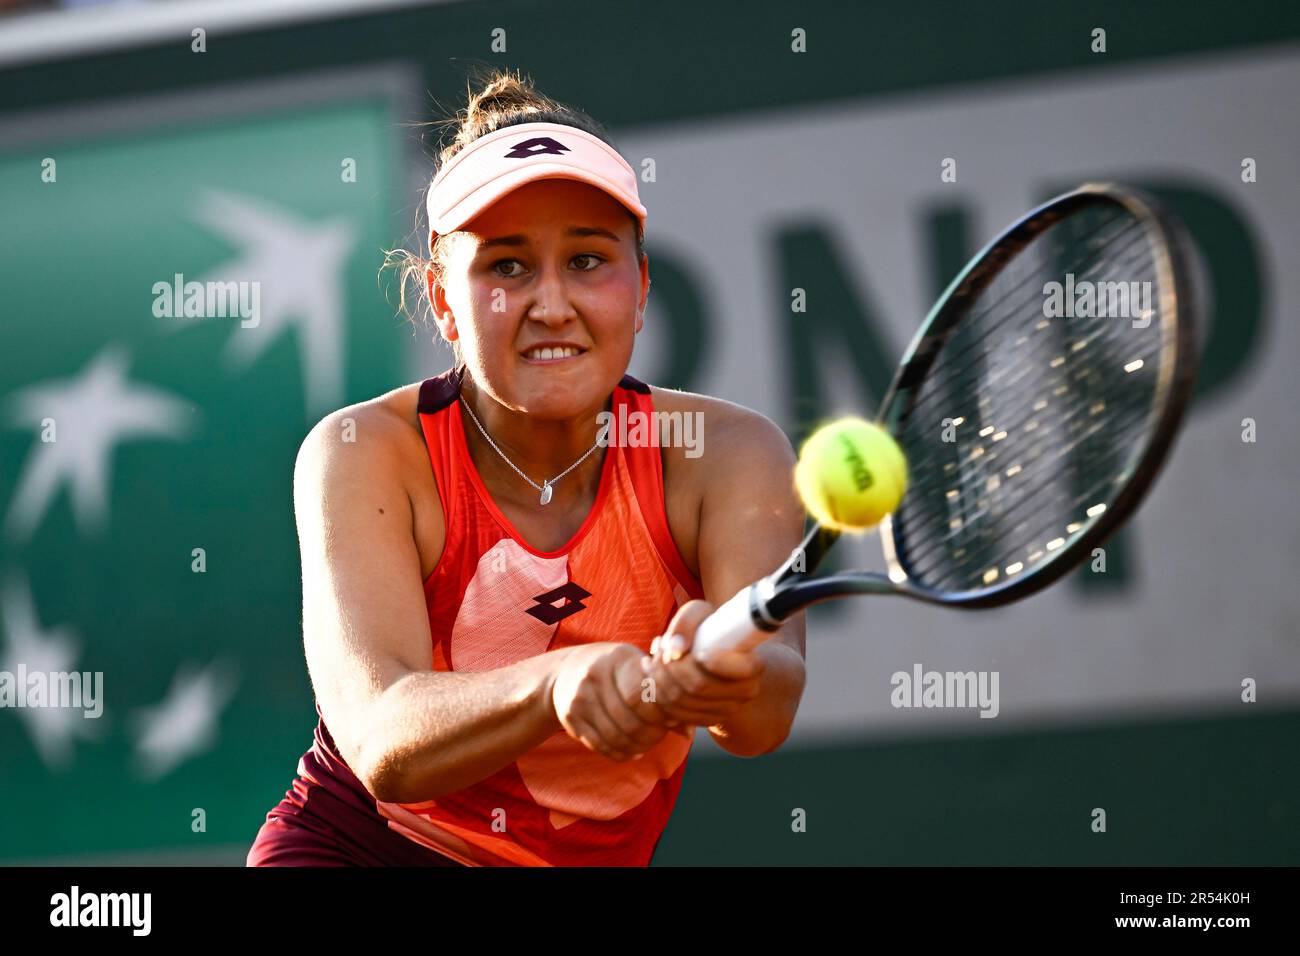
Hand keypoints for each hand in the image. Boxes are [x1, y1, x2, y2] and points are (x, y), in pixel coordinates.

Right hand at [550, 643, 670, 761]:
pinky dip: (620, 753)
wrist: (567, 671)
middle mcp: (595, 675)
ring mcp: (579, 697)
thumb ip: (664, 695)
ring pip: (616, 737)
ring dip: (638, 747)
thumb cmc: (616, 670)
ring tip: (647, 744)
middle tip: (660, 735)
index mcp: (619, 658)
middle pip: (631, 720)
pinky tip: (631, 750)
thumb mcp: (638, 669)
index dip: (660, 714)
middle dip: (651, 734)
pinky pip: (600, 745)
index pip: (644, 695)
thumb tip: (689, 731)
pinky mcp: (570, 717)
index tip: (669, 719)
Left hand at [642, 601, 766, 728]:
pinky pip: (677, 714)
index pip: (732, 669)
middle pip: (697, 686)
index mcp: (752, 666)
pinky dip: (660, 696)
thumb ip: (686, 622)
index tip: (692, 650)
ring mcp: (727, 710)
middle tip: (659, 653)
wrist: (716, 654)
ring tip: (652, 662)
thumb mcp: (700, 614)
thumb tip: (674, 649)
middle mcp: (745, 692)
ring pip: (683, 701)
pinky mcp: (707, 720)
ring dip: (660, 681)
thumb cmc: (708, 629)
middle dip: (669, 669)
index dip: (704, 661)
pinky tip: (654, 678)